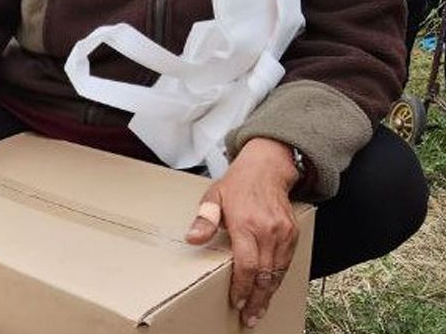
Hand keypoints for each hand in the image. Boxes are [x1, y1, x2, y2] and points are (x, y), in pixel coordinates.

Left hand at [185, 138, 299, 328]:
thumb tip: (192, 239)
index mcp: (246, 224)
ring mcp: (284, 233)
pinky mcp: (293, 234)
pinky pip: (286, 263)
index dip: (242, 287)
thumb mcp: (213, 196)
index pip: (247, 264)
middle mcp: (268, 231)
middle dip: (257, 299)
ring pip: (278, 272)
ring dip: (269, 294)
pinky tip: (269, 290)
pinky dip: (278, 279)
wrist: (267, 168)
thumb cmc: (237, 184)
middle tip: (250, 318)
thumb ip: (204, 220)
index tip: (237, 302)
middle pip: (265, 274)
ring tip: (258, 311)